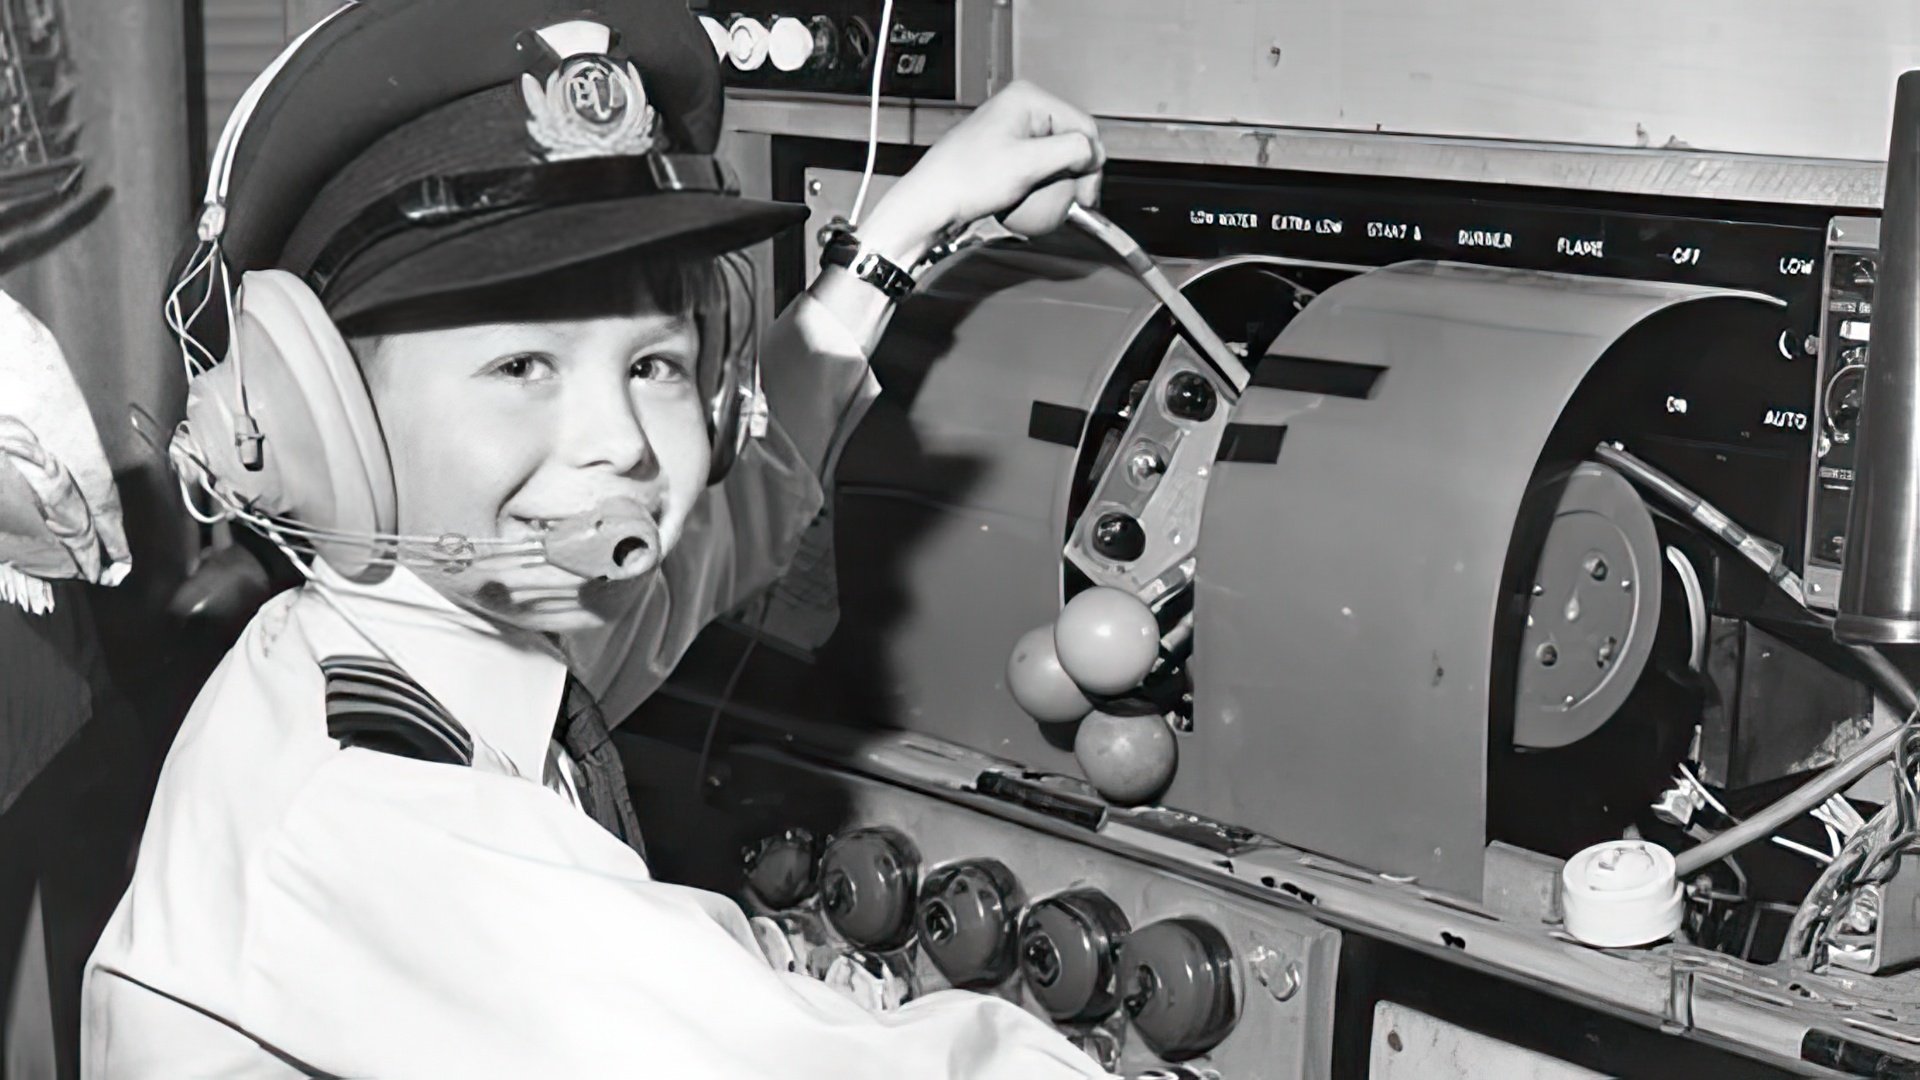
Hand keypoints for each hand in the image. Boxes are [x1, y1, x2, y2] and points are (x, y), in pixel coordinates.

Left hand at [858, 81, 1104, 266]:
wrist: (930, 202)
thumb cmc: (968, 180)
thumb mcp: (1027, 164)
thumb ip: (1069, 152)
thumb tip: (1094, 153)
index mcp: (1028, 97)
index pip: (1082, 126)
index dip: (1092, 164)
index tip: (1087, 198)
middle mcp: (1022, 107)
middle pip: (1071, 142)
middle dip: (1076, 176)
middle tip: (1073, 206)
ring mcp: (1013, 129)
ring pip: (1056, 158)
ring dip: (1059, 185)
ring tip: (1052, 208)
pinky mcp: (1005, 152)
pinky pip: (1037, 168)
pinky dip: (1041, 188)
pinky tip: (1035, 206)